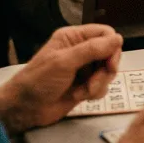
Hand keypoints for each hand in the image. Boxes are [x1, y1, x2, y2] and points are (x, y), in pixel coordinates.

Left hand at [0, 25, 122, 133]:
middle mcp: (81, 50)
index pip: (105, 34)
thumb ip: (92, 49)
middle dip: (106, 70)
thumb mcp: (64, 62)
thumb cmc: (39, 80)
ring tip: (83, 91)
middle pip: (110, 53)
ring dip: (99, 83)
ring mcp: (83, 69)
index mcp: (74, 37)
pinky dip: (95, 92)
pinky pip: (103, 86)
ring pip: (108, 71)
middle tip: (95, 81)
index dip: (111, 47)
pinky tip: (80, 96)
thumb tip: (118, 38)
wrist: (25, 109)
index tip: (109, 64)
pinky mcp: (85, 85)